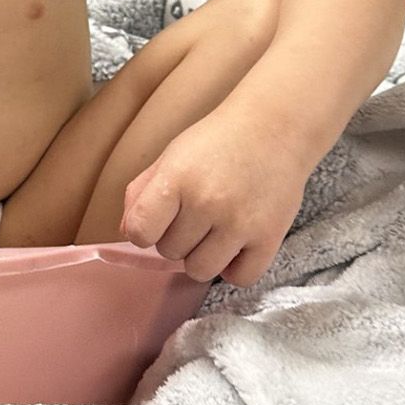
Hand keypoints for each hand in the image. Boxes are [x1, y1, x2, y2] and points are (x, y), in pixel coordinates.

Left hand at [119, 115, 306, 285]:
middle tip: (197, 213)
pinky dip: (235, 268)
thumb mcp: (171, 156)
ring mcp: (240, 222)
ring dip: (202, 255)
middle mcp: (207, 202)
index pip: (140, 232)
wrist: (275, 126)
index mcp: (177, 177)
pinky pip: (240, 278)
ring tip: (214, 230)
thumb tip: (128, 233)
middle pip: (170, 252)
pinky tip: (236, 245)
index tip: (157, 220)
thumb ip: (141, 193)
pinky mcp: (270, 237)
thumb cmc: (217, 142)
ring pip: (200, 270)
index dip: (144, 231)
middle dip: (178, 236)